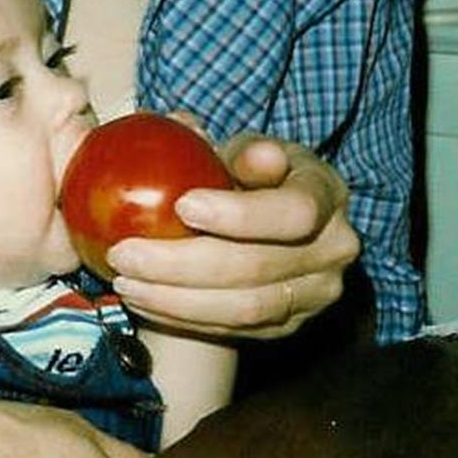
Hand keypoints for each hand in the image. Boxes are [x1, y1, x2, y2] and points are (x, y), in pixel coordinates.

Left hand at [104, 120, 359, 339]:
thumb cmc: (249, 177)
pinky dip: (181, 318)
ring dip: (174, 299)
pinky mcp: (288, 325)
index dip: (240, 214)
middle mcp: (333, 248)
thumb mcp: (245, 151)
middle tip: (124, 252)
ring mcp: (315, 294)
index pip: (294, 212)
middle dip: (181, 264)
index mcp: (326, 193)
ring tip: (125, 280)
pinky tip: (144, 300)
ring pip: (242, 309)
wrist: (264, 226)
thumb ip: (225, 147)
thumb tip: (189, 127)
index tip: (182, 206)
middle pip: (257, 267)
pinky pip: (233, 331)